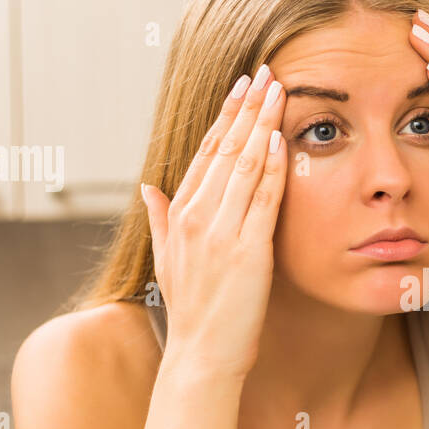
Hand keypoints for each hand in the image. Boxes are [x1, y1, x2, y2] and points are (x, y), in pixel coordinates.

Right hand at [140, 66, 286, 381]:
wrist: (203, 355)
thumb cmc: (194, 312)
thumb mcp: (167, 260)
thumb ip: (160, 219)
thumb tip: (147, 187)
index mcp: (180, 215)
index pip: (205, 153)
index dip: (225, 117)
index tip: (242, 88)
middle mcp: (196, 218)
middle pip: (225, 149)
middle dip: (246, 108)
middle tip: (265, 73)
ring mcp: (221, 233)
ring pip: (244, 166)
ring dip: (262, 124)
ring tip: (278, 90)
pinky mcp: (247, 251)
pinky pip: (262, 199)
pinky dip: (272, 166)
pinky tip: (280, 139)